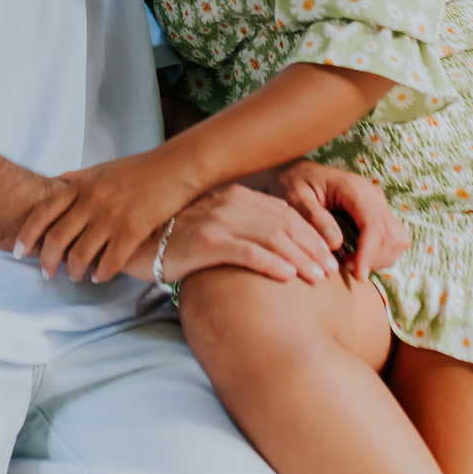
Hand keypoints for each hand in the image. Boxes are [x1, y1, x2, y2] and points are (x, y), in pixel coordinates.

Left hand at [14, 148, 198, 283]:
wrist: (177, 167)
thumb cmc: (140, 168)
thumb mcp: (102, 167)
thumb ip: (77, 178)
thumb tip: (55, 182)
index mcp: (82, 185)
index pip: (44, 212)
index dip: (27, 234)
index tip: (18, 251)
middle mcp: (92, 201)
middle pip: (57, 238)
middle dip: (47, 261)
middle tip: (46, 273)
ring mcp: (112, 217)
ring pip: (80, 255)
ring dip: (73, 271)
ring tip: (75, 276)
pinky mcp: (133, 231)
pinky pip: (109, 263)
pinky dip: (100, 274)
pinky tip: (99, 276)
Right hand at [147, 184, 344, 286]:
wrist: (142, 245)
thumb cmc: (183, 240)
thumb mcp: (218, 226)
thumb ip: (246, 227)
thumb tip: (281, 242)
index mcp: (236, 196)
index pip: (284, 212)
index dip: (310, 233)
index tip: (328, 254)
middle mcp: (230, 203)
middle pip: (283, 224)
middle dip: (311, 247)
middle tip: (330, 269)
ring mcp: (218, 221)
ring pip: (271, 238)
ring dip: (299, 258)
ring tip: (317, 277)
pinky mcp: (207, 242)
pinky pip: (247, 252)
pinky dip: (271, 263)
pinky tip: (287, 277)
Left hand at [271, 161, 408, 282]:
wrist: (296, 172)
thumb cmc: (293, 183)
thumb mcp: (295, 198)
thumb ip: (314, 218)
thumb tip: (336, 243)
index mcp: (353, 188)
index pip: (374, 225)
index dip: (369, 254)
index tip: (357, 276)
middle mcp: (371, 194)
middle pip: (391, 234)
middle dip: (375, 259)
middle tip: (349, 270)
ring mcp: (377, 203)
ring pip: (397, 238)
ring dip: (381, 258)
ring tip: (353, 264)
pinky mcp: (377, 213)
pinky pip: (393, 238)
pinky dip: (382, 254)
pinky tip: (359, 258)